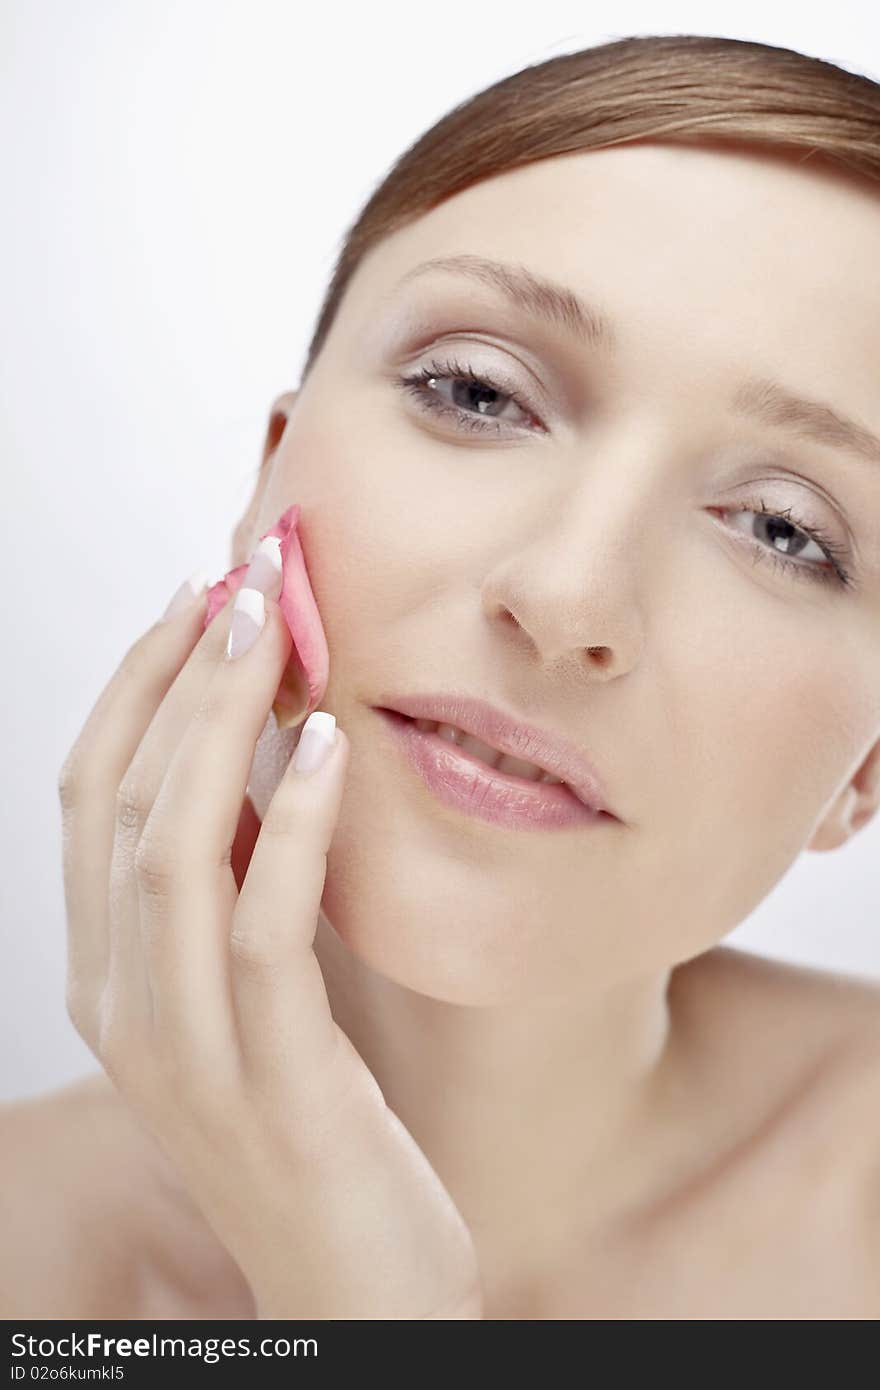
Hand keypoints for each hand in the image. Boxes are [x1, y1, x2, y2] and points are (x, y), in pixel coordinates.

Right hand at [58, 574, 481, 1319]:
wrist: (354, 1290)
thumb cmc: (315, 1127)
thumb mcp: (252, 1000)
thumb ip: (238, 895)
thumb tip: (267, 759)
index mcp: (109, 982)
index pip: (88, 804)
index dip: (133, 690)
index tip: (190, 600)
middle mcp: (123, 1011)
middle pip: (121, 807)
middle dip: (174, 678)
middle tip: (237, 579)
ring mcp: (186, 1052)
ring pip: (175, 854)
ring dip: (219, 726)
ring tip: (270, 631)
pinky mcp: (272, 1080)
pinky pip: (266, 929)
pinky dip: (292, 825)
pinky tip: (325, 747)